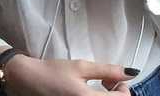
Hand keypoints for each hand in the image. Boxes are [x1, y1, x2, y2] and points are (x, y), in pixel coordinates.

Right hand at [2, 54, 135, 94]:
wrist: (29, 81)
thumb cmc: (53, 72)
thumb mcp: (82, 67)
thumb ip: (108, 70)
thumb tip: (131, 72)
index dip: (123, 87)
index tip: (111, 78)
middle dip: (116, 94)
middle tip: (105, 82)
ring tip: (97, 87)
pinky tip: (86, 94)